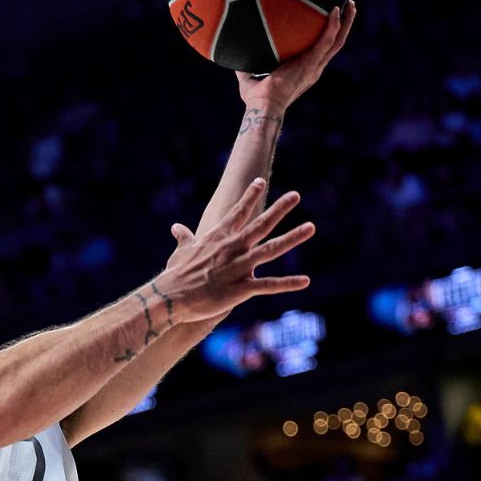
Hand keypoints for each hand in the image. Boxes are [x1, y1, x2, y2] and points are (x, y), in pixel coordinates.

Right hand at [153, 178, 313, 321]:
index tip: (260, 181)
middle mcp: (231, 248)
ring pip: (270, 250)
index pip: (237, 212)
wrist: (169, 298)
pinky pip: (268, 285)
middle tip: (295, 195)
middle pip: (260, 225)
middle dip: (279, 209)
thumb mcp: (180, 253)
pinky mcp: (240, 289)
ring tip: (310, 227)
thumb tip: (176, 227)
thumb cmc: (175, 276)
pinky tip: (305, 281)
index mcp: (217, 238)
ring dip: (292, 238)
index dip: (249, 196)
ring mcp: (237, 268)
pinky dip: (287, 283)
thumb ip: (184, 238)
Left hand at [238, 1, 355, 112]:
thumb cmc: (257, 97)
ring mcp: (315, 65)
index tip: (329, 20)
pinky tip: (334, 11)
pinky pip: (327, 41)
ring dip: (345, 22)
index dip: (328, 36)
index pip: (321, 50)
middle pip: (336, 43)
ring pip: (337, 41)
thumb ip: (247, 64)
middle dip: (344, 25)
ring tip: (350, 4)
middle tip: (348, 6)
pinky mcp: (311, 63)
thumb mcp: (251, 76)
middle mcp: (314, 68)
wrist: (263, 106)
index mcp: (305, 70)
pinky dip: (332, 26)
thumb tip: (236, 53)